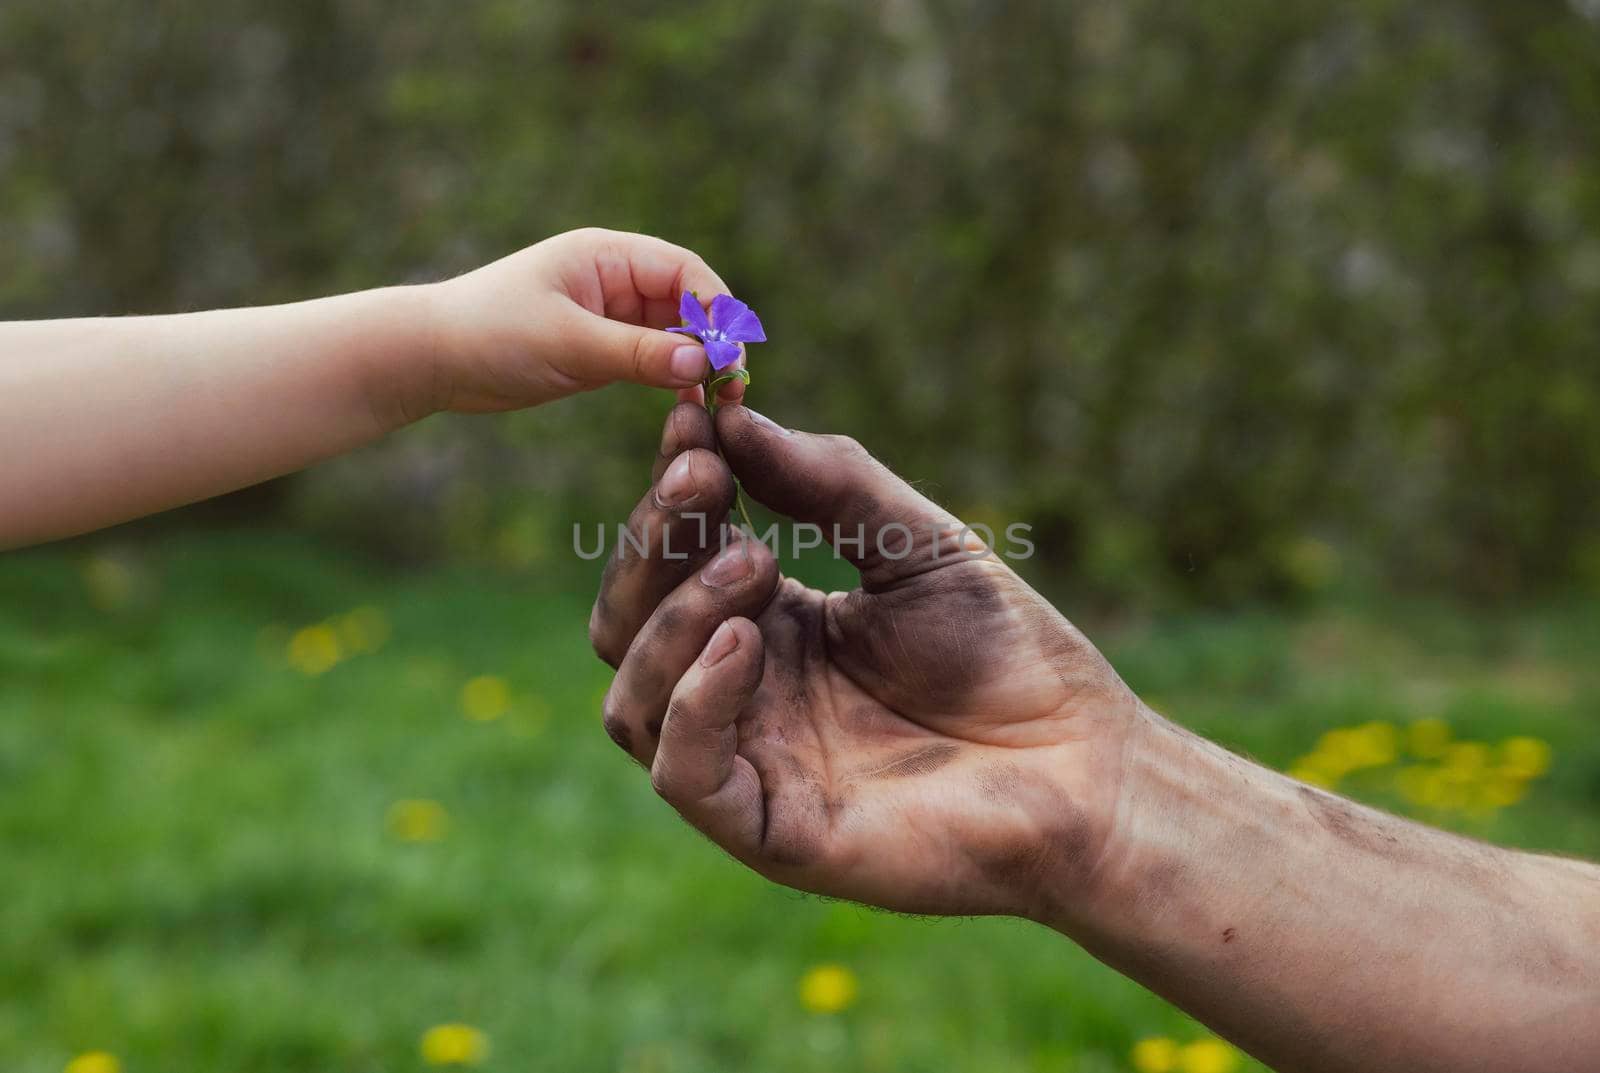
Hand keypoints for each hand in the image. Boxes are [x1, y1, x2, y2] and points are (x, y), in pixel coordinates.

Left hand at [417, 228, 744, 415]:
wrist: (430, 358)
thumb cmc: (490, 334)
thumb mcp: (569, 343)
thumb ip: (638, 353)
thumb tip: (704, 363)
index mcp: (607, 256)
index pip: (685, 271)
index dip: (716, 309)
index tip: (730, 355)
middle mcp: (614, 279)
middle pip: (688, 302)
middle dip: (715, 340)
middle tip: (735, 386)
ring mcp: (609, 315)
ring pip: (675, 334)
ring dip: (699, 362)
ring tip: (720, 400)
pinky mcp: (600, 348)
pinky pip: (653, 357)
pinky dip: (674, 376)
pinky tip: (688, 403)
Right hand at [588, 403, 1143, 919]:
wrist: (1083, 767)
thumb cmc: (1007, 656)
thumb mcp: (916, 544)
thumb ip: (827, 482)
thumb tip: (729, 415)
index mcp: (768, 624)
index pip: (673, 560)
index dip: (670, 491)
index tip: (687, 418)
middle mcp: (741, 693)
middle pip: (629, 623)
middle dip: (654, 543)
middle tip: (704, 477)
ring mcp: (748, 762)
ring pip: (634, 697)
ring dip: (672, 616)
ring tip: (753, 561)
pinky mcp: (768, 828)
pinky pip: (682, 771)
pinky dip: (693, 702)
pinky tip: (744, 644)